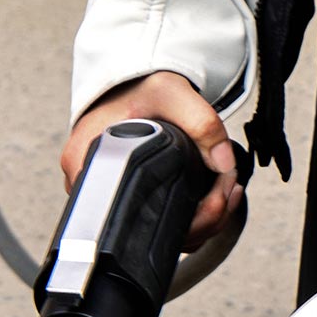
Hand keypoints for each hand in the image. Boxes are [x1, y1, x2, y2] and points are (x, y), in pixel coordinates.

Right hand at [63, 72, 243, 259]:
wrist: (131, 83)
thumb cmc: (139, 87)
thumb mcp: (170, 93)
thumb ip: (200, 122)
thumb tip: (224, 164)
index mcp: (87, 161)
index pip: (133, 215)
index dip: (184, 217)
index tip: (215, 196)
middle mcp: (89, 186)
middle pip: (150, 231)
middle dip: (203, 218)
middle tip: (229, 188)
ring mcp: (108, 196)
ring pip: (159, 233)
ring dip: (203, 220)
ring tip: (227, 190)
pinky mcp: (127, 198)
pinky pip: (161, 224)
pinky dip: (192, 218)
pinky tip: (213, 196)